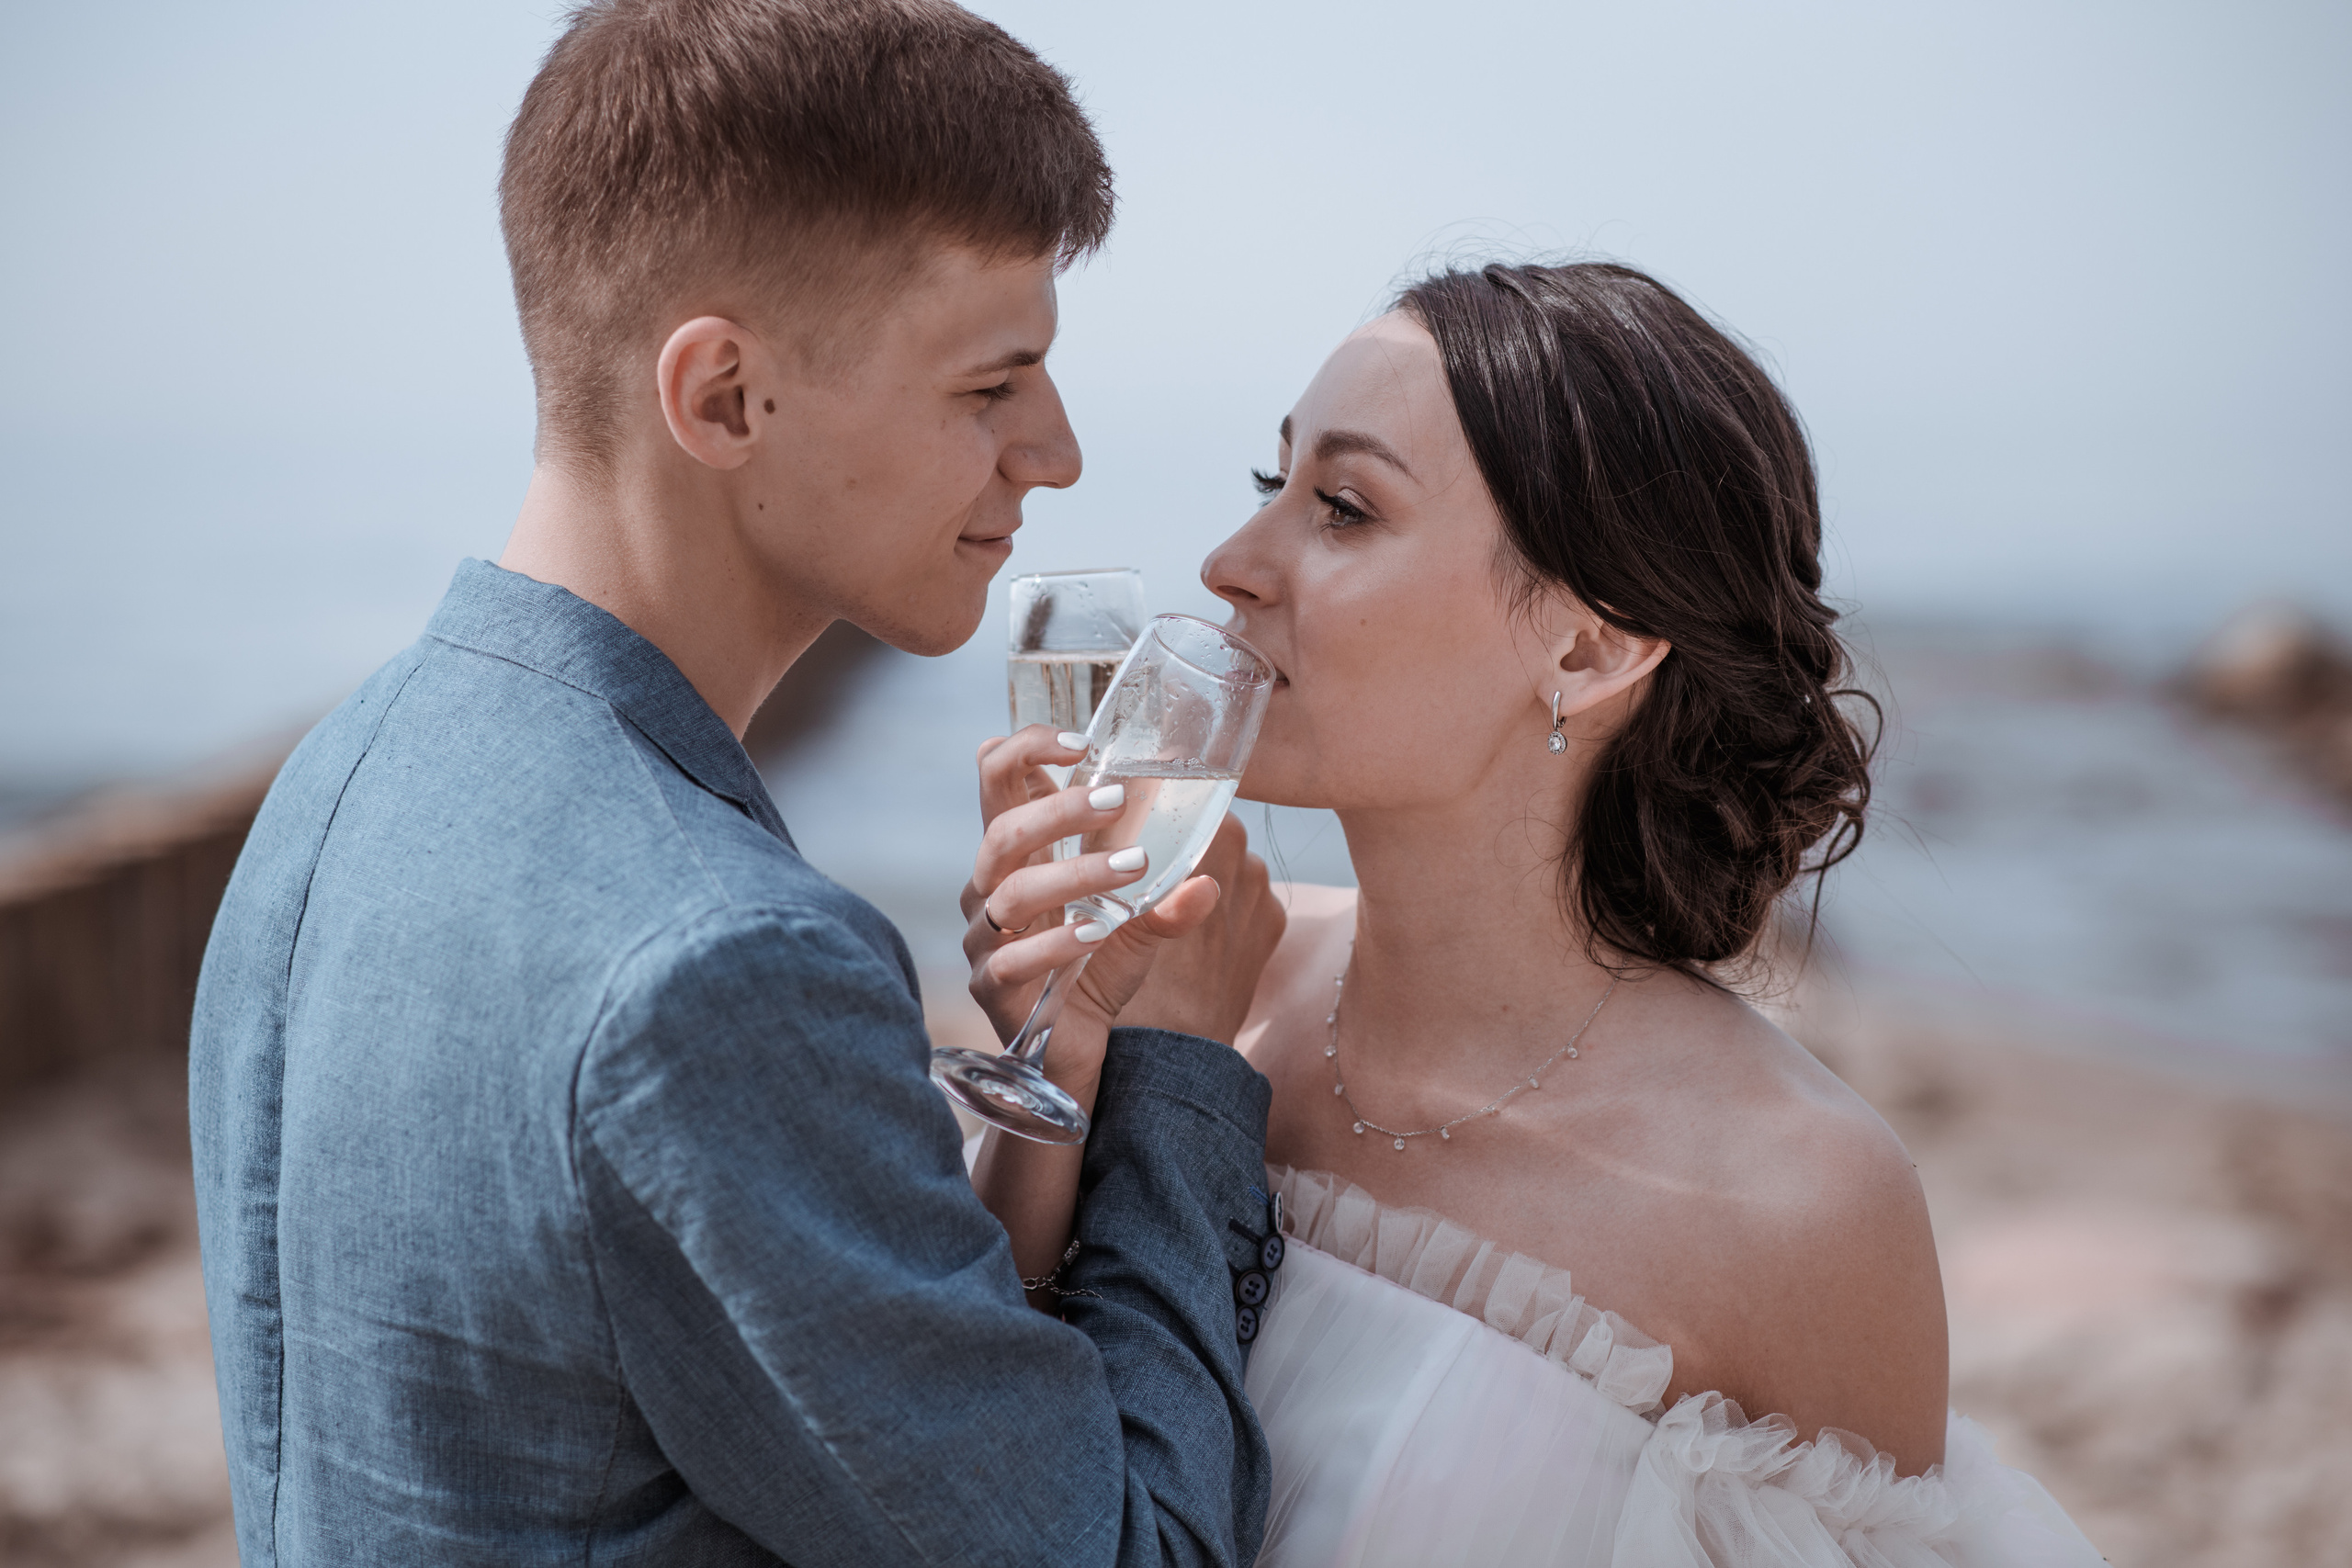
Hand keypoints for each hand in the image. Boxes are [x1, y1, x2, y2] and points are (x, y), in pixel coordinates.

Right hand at [961, 728, 1272, 1094]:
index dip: (1027, 750)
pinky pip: (1013, 959)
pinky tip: (1097, 935)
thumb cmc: (1095, 975)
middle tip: (1116, 800)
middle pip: (1002, 830)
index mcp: (1018, 857)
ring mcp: (985, 939)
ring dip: (1073, 874)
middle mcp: (991, 889)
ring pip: (1011, 891)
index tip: (1081, 743)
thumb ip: (1163, 898)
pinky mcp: (992, 988)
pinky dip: (1057, 943)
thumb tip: (1210, 880)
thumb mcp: (1134, 928)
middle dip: (1058, 810)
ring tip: (1131, 869)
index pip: (998, 781)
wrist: (1074, 1055)